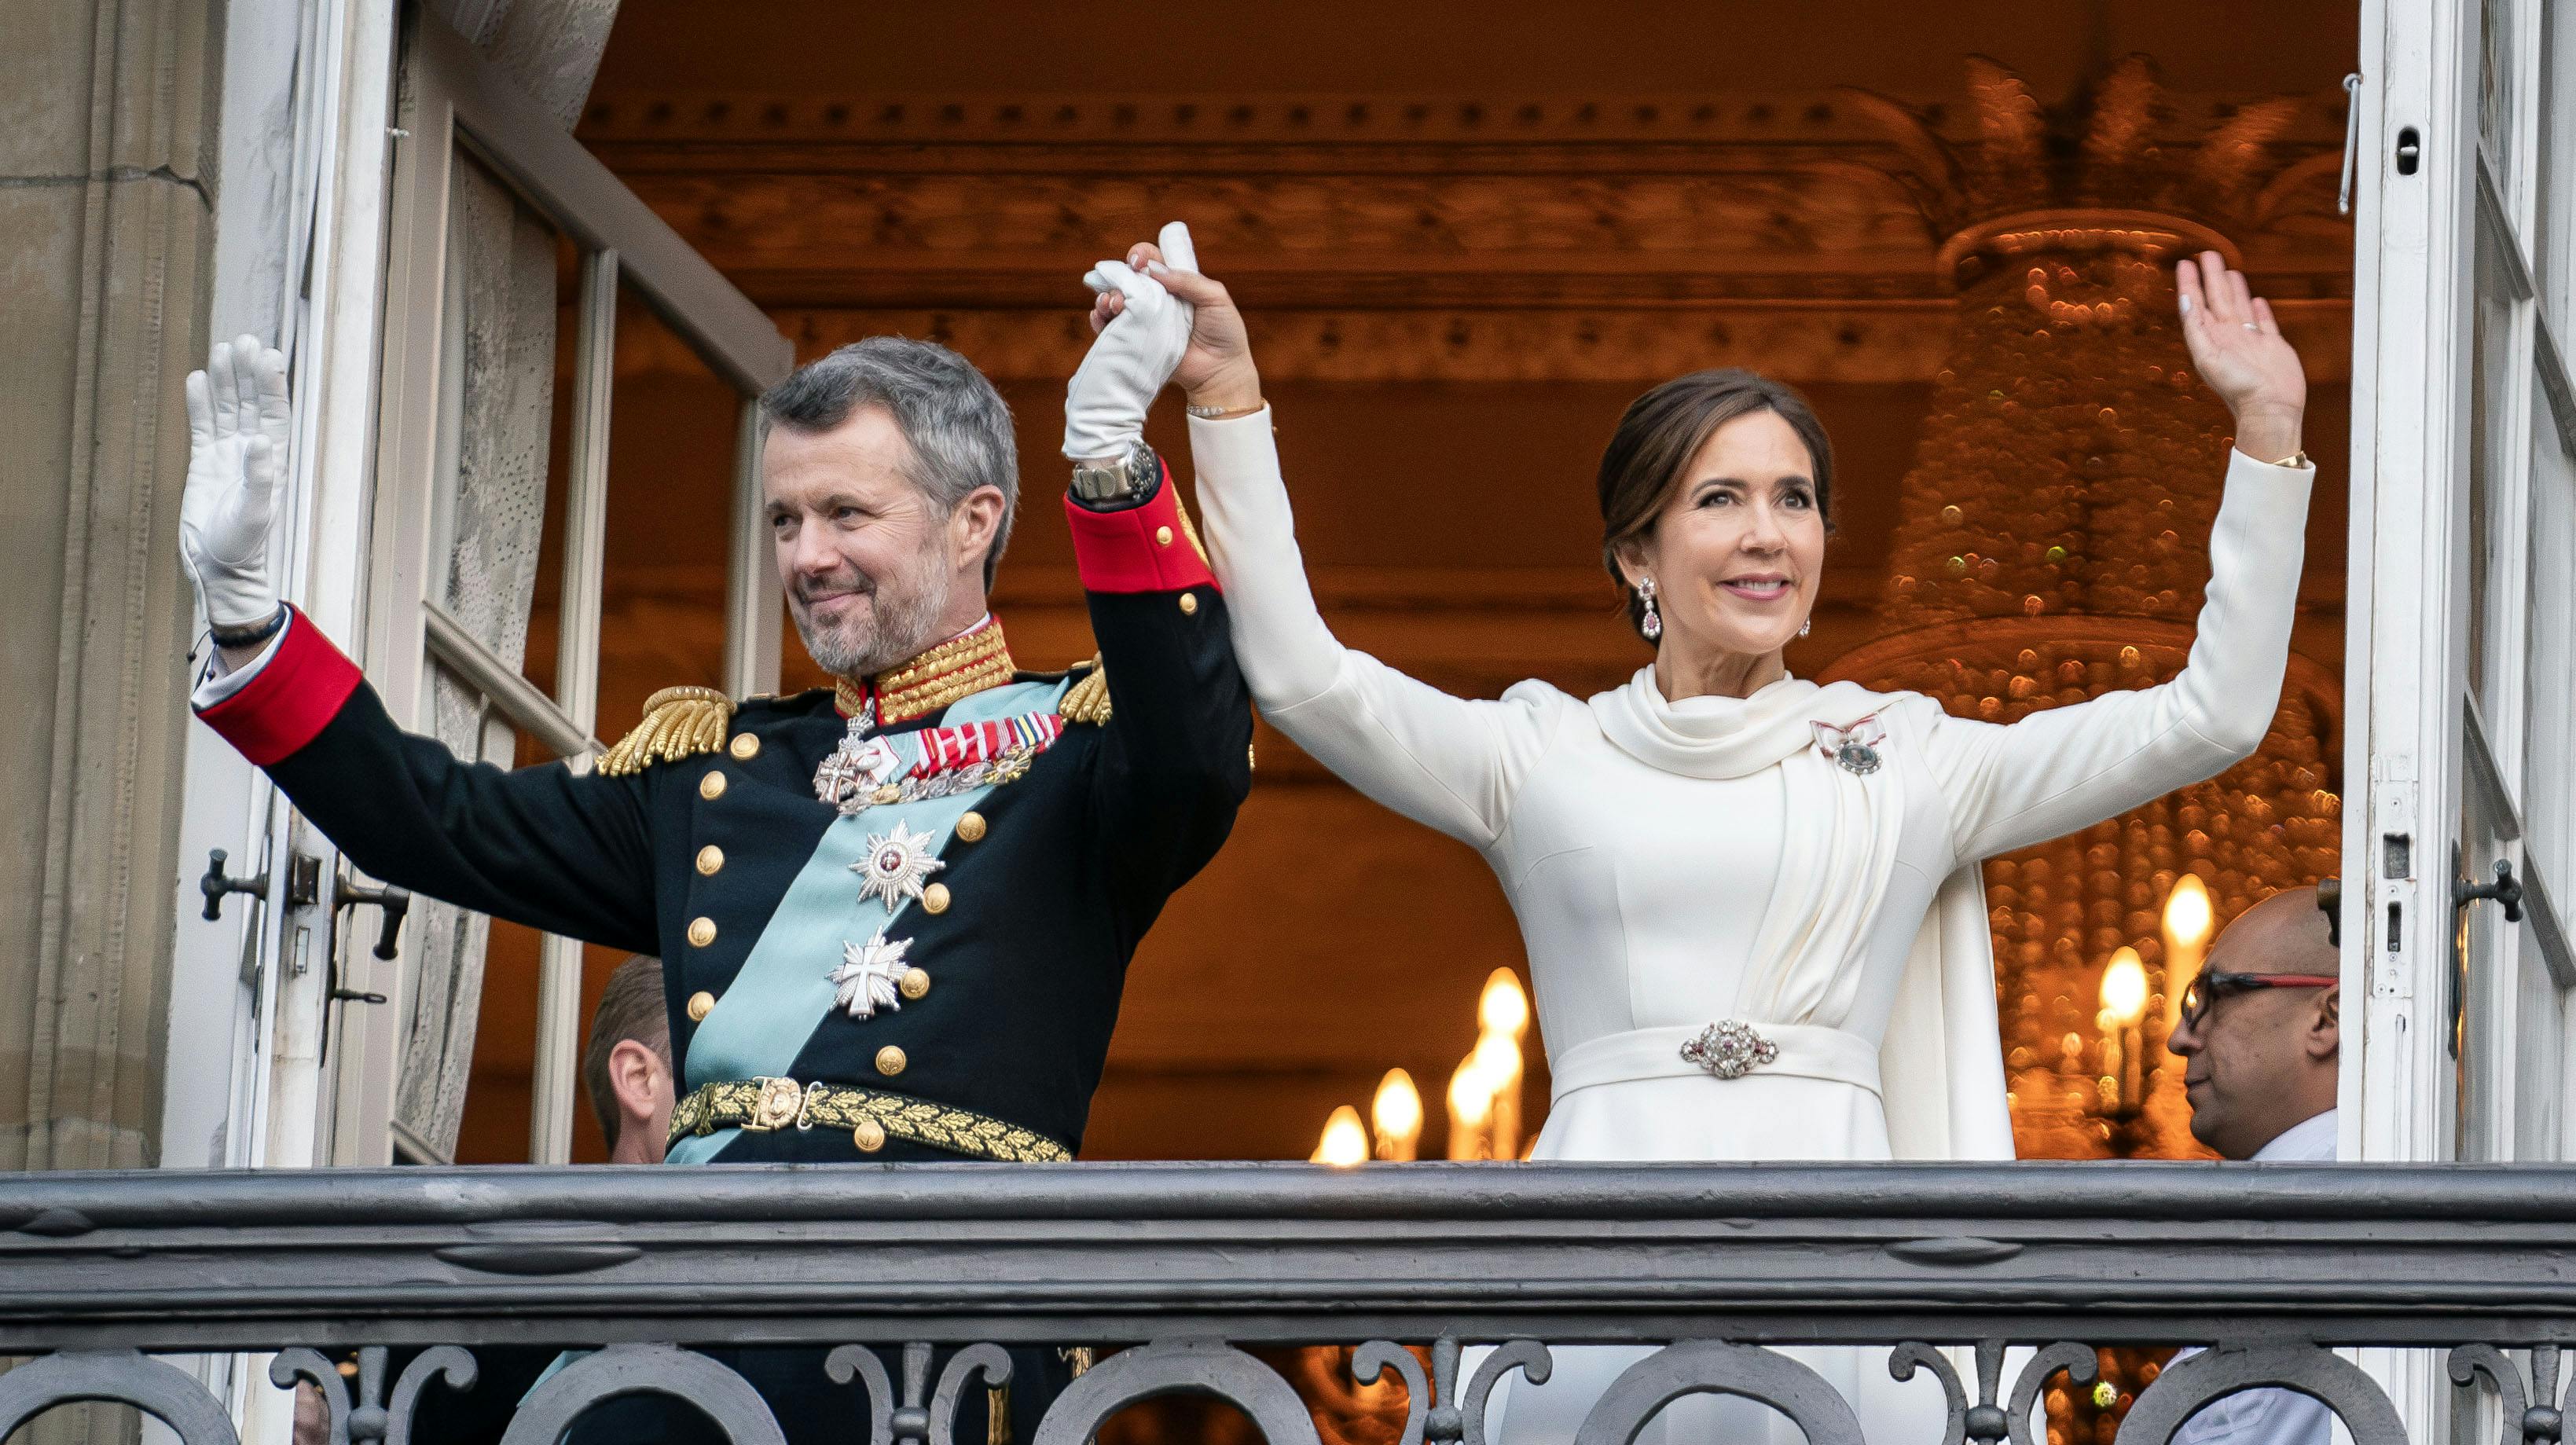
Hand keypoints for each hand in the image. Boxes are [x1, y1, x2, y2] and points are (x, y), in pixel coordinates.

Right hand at [181, 335, 291, 629]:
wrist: (218, 565)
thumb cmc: (243, 544)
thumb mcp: (255, 513)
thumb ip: (259, 477)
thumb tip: (256, 440)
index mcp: (273, 461)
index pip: (274, 414)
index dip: (272, 385)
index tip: (267, 356)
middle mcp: (253, 452)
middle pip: (251, 403)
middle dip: (249, 373)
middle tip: (244, 340)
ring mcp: (227, 455)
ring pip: (227, 409)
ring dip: (226, 381)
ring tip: (222, 350)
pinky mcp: (204, 462)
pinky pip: (202, 425)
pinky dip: (200, 403)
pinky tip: (198, 379)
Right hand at [1063, 221, 1199, 461]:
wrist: (1221, 372)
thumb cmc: (1224, 332)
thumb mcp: (1215, 297)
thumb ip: (1188, 280)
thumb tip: (1153, 269)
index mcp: (1175, 283)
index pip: (1151, 260)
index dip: (1140, 255)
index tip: (1137, 262)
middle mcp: (1157, 298)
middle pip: (1128, 278)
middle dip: (1118, 277)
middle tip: (1121, 289)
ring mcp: (1145, 320)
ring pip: (1116, 301)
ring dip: (1107, 297)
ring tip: (1112, 304)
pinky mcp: (1137, 341)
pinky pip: (1111, 328)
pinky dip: (1100, 320)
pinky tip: (1100, 317)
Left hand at [2175, 251, 2305, 460]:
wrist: (2270, 408)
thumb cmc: (2238, 388)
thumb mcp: (2208, 356)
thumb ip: (2195, 328)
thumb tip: (2185, 300)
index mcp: (2210, 338)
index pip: (2197, 304)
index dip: (2191, 283)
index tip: (2185, 262)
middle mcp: (2228, 336)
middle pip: (2218, 298)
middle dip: (2212, 277)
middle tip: (2207, 254)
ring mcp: (2250, 340)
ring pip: (2240, 306)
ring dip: (2234, 288)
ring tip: (2229, 270)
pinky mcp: (2272, 345)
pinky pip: (2264, 321)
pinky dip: (2258, 310)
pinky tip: (2255, 300)